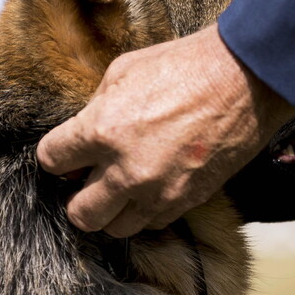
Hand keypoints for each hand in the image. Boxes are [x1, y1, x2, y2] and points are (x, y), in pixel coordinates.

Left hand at [36, 24, 294, 237]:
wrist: (243, 78)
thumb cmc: (183, 65)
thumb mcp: (123, 70)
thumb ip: (94, 107)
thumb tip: (81, 132)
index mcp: (102, 129)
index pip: (51, 160)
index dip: (56, 155)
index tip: (65, 153)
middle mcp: (125, 170)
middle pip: (79, 212)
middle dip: (77, 196)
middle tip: (87, 180)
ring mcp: (158, 191)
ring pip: (115, 228)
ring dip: (111, 210)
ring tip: (119, 188)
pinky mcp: (186, 201)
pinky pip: (152, 222)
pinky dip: (145, 209)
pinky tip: (150, 186)